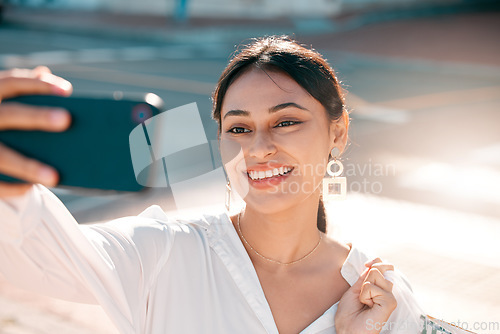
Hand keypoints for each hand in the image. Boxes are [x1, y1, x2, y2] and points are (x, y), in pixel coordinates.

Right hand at [0, 66, 71, 196]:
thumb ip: (21, 89)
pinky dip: (10, 185)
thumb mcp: (1, 103)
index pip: (11, 83)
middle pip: (9, 115)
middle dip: (37, 117)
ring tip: (55, 177)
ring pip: (1, 157)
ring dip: (28, 166)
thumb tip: (44, 72)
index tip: (66, 90)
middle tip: (67, 120)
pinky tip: (29, 188)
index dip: (37, 85)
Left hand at [335, 258, 396, 333]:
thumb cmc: (349, 315)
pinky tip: (368, 306)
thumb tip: (372, 264)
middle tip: (362, 296)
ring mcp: (390, 297)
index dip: (375, 262)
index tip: (367, 264)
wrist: (347, 330)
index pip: (383, 267)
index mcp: (379, 289)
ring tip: (365, 302)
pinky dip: (366, 295)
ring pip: (376, 275)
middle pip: (378, 268)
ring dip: (364, 288)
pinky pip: (374, 287)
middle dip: (365, 278)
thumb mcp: (354, 290)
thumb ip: (364, 278)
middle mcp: (387, 292)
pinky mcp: (390, 303)